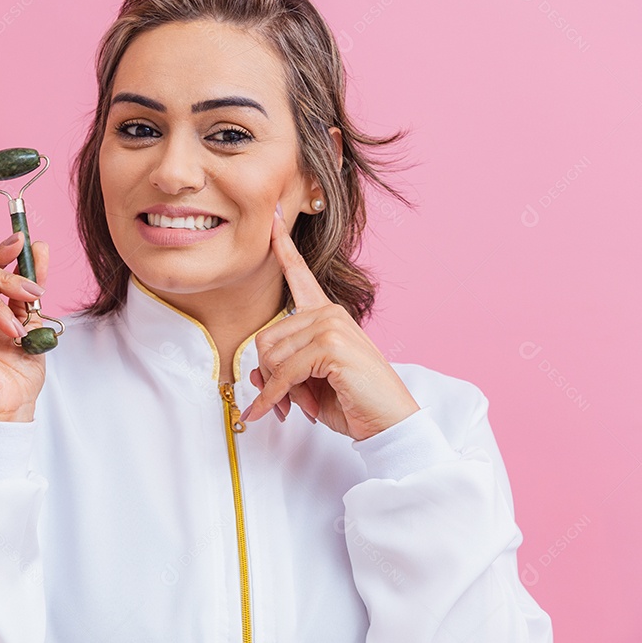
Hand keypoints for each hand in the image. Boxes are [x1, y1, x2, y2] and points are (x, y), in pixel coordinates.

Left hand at [242, 205, 419, 440]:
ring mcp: (330, 326)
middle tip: (292, 400)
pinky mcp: (331, 346)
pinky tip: (276, 412)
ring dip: (278, 390)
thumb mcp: (308, 383)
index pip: (299, 275)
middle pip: (265, 338)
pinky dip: (275, 398)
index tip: (274, 220)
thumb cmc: (352, 401)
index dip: (283, 247)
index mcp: (325, 315)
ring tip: (304, 404)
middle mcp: (327, 313)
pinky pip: (283, 373)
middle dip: (271, 377)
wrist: (390, 422)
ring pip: (270, 356)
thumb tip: (251, 374)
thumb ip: (281, 370)